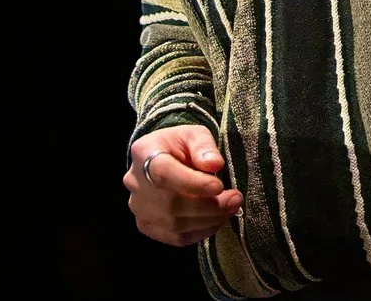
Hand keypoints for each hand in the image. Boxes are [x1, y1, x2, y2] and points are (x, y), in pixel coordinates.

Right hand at [122, 124, 243, 248]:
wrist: (161, 159)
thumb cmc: (179, 145)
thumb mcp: (193, 134)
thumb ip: (203, 146)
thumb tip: (215, 164)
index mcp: (143, 153)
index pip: (164, 173)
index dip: (193, 184)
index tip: (219, 186)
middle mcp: (135, 184)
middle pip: (171, 203)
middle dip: (209, 205)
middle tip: (235, 199)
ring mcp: (139, 209)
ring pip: (175, 224)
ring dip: (209, 220)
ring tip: (231, 208)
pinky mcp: (147, 227)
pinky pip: (177, 237)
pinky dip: (202, 231)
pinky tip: (217, 219)